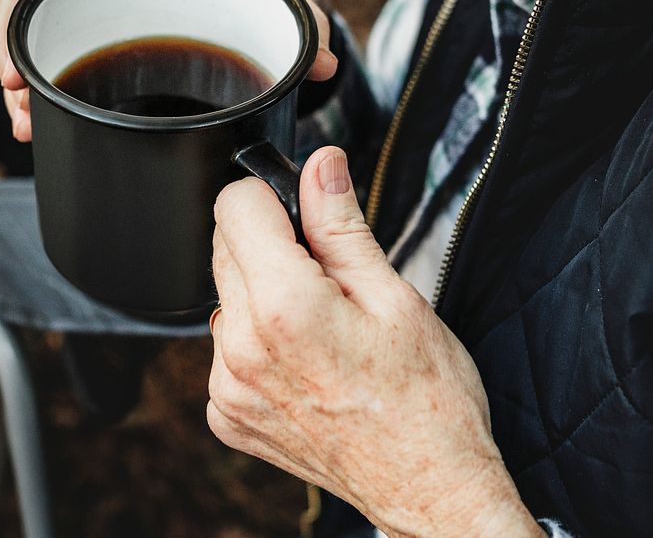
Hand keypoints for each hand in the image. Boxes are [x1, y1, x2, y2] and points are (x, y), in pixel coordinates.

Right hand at [0, 0, 337, 142]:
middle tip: (23, 115)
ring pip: (42, 17)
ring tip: (28, 124)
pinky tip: (47, 115)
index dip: (25, 15)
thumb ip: (307, 27)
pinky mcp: (112, 15)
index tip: (18, 75)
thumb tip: (322, 63)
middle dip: (18, 55)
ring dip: (28, 71)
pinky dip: (50, 75)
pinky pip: (62, 35)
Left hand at [209, 147, 542, 536]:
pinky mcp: (226, 414)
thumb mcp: (394, 295)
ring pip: (226, 298)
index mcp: (284, 307)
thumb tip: (321, 166)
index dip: (273, 196)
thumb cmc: (426, 400)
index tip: (305, 213)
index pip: (235, 205)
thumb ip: (341, 225)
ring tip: (324, 328)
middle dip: (272, 245)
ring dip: (263, 294)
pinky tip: (306, 362)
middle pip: (225, 247)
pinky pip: (227, 349)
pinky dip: (258, 342)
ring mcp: (228, 388)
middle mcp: (241, 348)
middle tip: (331, 280)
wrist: (427, 486)